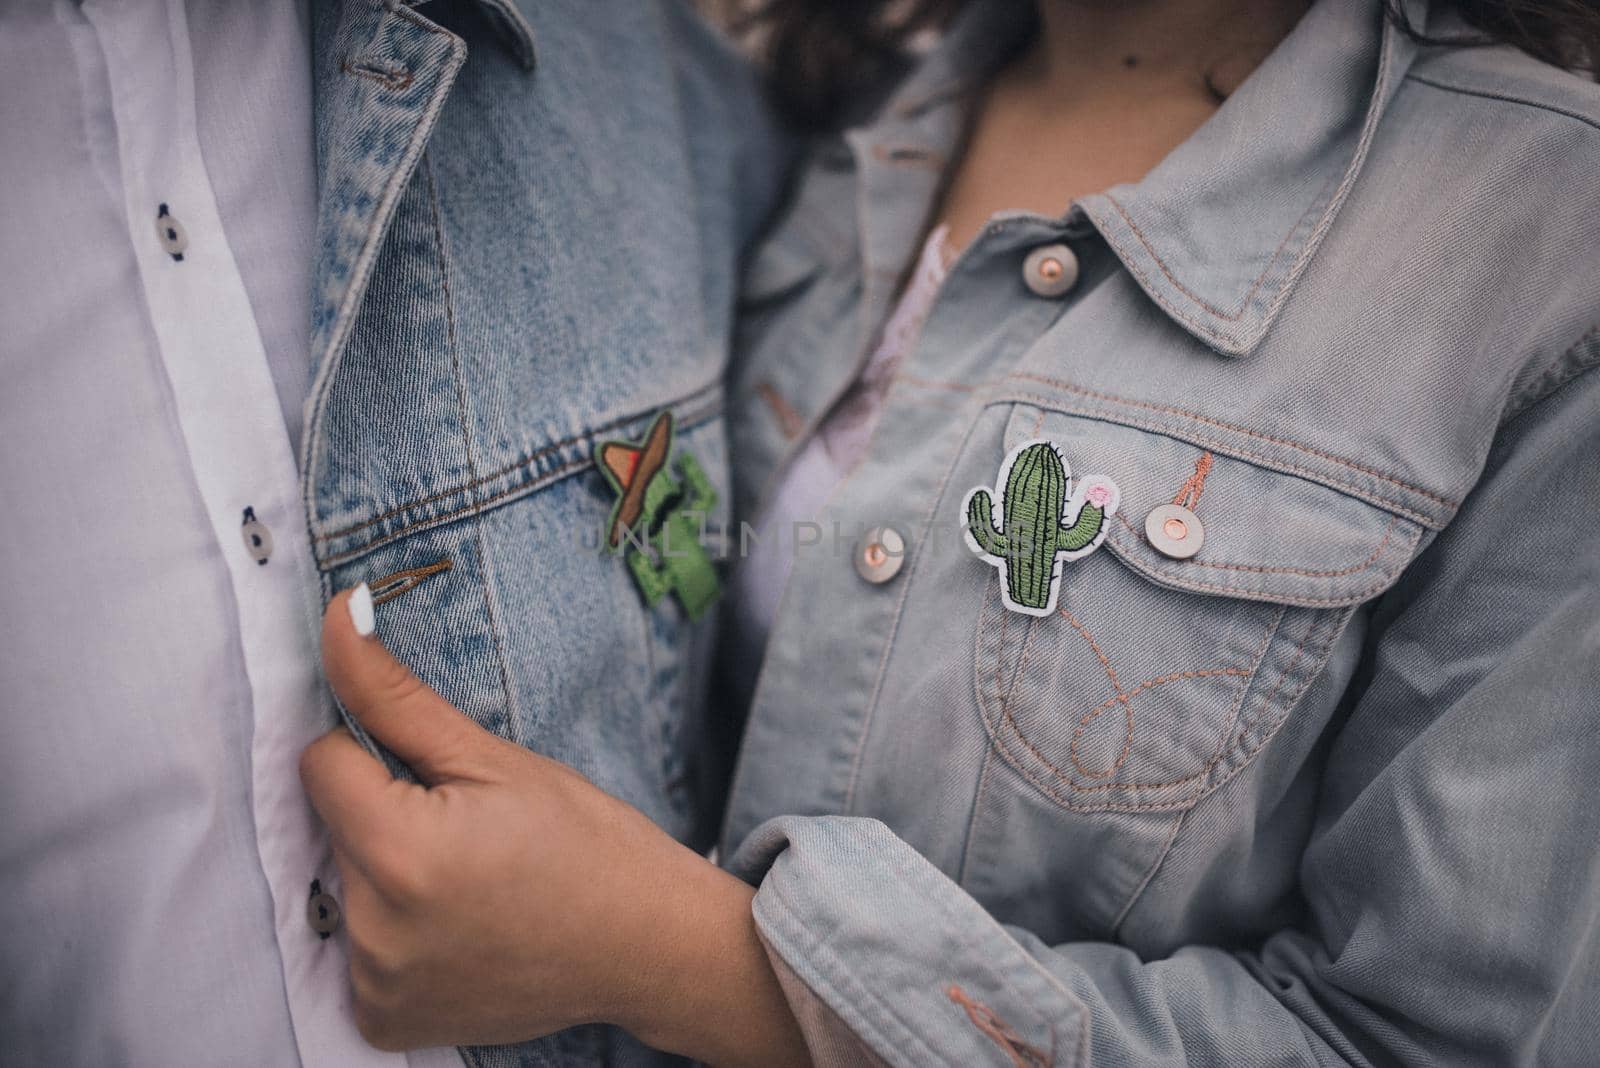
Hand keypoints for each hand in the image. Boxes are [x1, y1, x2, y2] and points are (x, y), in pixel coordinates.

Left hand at [299, 588, 806, 1063]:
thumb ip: (396, 694)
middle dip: (383, 817)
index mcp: (400, 851)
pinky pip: (358, 957)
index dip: (377, 755)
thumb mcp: (494, 758)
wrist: (646, 944)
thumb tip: (337, 613)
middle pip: (332, 830)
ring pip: (346, 889)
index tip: (438, 777)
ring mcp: (377, 986)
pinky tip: (459, 932)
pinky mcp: (385, 1023)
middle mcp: (375, 930)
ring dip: (388, 879)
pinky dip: (396, 939)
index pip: (322, 763)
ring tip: (471, 886)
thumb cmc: (586, 842)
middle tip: (468, 835)